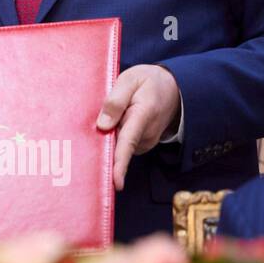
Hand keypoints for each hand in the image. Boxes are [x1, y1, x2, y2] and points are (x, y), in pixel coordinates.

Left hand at [96, 64, 181, 191]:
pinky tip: (114, 123)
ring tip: (111, 115)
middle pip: (118, 147)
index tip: (116, 182)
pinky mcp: (142, 143)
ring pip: (119, 145)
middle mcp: (146, 134)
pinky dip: (115, 137)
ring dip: (109, 137)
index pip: (127, 144)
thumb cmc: (149, 81)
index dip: (120, 164)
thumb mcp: (130, 80)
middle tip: (89, 132)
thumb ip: (115, 100)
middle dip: (102, 145)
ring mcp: (146, 141)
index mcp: (143, 115)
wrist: (174, 86)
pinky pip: (123, 144)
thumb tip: (102, 125)